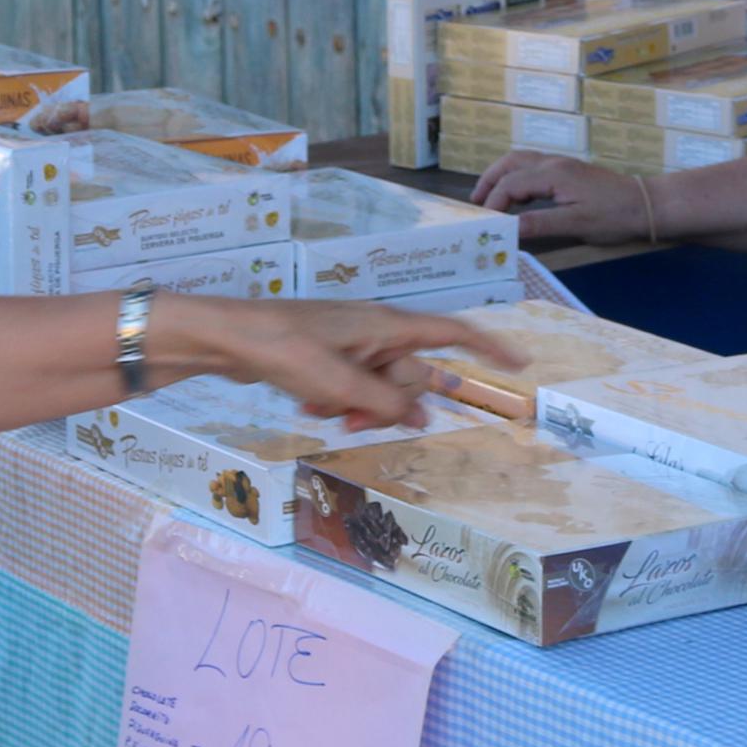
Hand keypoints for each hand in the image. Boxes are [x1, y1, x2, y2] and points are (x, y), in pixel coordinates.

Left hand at [154, 295, 521, 433]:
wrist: (229, 338)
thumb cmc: (285, 349)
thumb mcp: (340, 382)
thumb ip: (384, 401)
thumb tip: (421, 417)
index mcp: (387, 326)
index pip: (452, 333)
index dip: (487, 348)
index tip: (517, 364)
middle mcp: (376, 332)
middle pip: (411, 375)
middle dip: (390, 405)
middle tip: (351, 420)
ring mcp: (353, 345)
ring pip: (380, 388)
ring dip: (359, 408)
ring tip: (322, 411)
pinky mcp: (330, 358)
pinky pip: (353, 389)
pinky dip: (338, 402)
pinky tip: (307, 405)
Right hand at [467, 152, 656, 247]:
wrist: (646, 204)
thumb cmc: (614, 216)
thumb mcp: (576, 225)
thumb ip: (539, 224)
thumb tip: (507, 229)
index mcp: (553, 174)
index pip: (511, 183)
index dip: (494, 203)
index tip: (485, 223)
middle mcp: (554, 163)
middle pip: (511, 162)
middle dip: (489, 180)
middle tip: (475, 203)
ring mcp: (562, 164)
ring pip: (521, 160)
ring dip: (501, 175)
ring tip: (489, 196)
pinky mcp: (569, 170)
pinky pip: (532, 166)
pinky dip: (516, 176)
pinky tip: (516, 194)